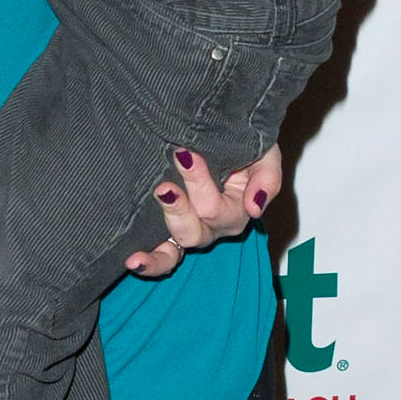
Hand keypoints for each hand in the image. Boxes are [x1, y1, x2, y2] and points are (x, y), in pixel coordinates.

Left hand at [125, 143, 281, 277]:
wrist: (219, 135)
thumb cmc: (243, 146)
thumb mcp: (265, 155)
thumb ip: (267, 179)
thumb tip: (254, 208)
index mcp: (236, 211)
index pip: (216, 208)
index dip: (199, 184)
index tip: (185, 155)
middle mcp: (212, 226)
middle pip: (195, 230)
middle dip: (178, 208)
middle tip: (164, 187)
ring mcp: (190, 230)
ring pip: (178, 243)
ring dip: (163, 228)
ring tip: (151, 210)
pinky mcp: (169, 233)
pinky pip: (163, 258)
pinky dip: (149, 264)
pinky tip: (133, 262)